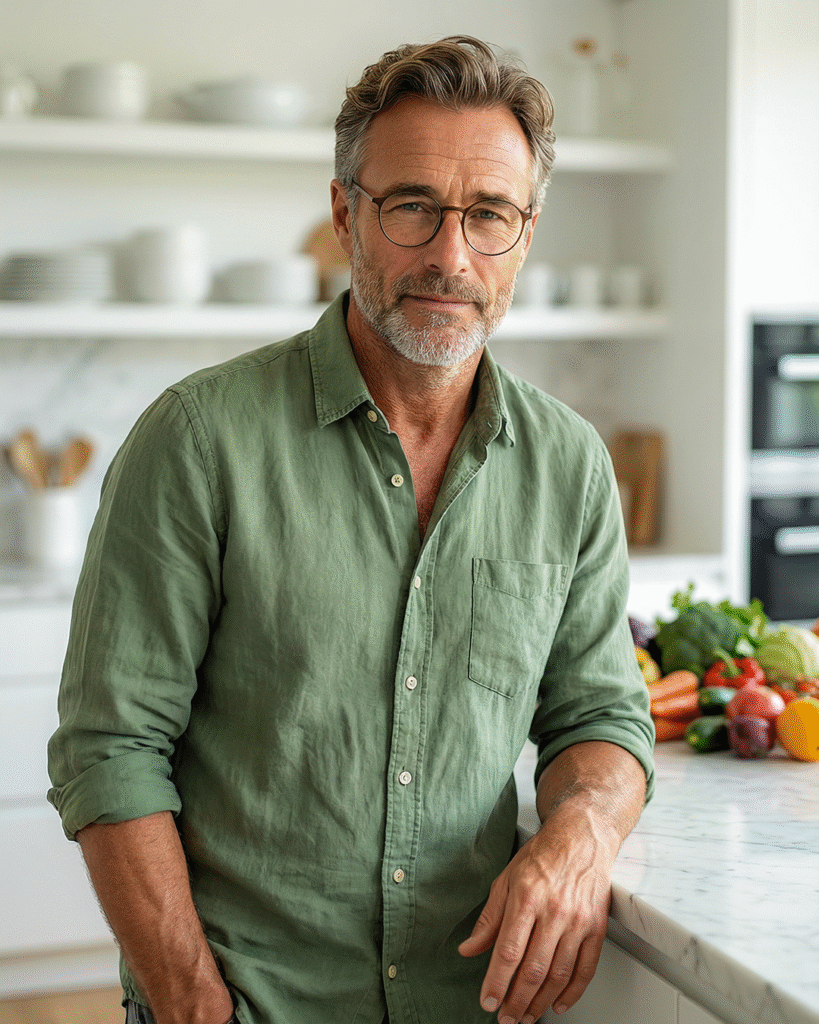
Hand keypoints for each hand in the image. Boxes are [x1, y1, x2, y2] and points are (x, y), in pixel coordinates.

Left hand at [458, 817, 614, 1021]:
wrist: (582, 837)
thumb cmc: (542, 855)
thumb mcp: (506, 879)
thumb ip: (489, 918)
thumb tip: (469, 948)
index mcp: (526, 897)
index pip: (508, 951)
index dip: (496, 982)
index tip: (487, 1002)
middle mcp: (554, 911)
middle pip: (533, 969)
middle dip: (517, 1001)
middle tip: (506, 1018)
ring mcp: (578, 921)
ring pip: (559, 975)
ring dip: (541, 1002)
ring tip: (527, 1016)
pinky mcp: (597, 928)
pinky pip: (585, 969)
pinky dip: (572, 993)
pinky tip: (558, 1004)